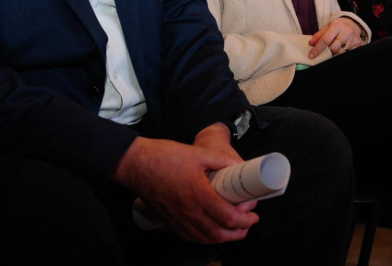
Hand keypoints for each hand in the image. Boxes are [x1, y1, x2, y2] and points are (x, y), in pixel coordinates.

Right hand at [113, 135, 257, 243]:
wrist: (138, 165)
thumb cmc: (166, 157)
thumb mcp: (199, 153)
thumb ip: (221, 161)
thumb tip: (238, 166)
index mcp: (200, 195)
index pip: (229, 217)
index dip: (246, 219)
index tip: (253, 213)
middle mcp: (190, 212)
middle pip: (220, 233)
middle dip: (239, 232)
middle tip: (248, 224)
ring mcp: (179, 219)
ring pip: (206, 238)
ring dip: (224, 238)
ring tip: (235, 230)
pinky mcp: (170, 222)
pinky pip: (191, 237)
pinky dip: (206, 238)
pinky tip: (211, 231)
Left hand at [308, 17, 363, 58]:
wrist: (353, 24)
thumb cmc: (337, 26)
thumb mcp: (327, 27)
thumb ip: (318, 35)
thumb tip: (311, 44)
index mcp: (337, 25)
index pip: (325, 40)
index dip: (317, 49)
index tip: (311, 56)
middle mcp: (347, 32)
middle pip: (333, 48)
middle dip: (326, 52)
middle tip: (322, 53)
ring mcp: (353, 39)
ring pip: (340, 53)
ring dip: (333, 54)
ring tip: (331, 51)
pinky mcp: (358, 45)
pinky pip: (347, 54)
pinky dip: (341, 54)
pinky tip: (339, 51)